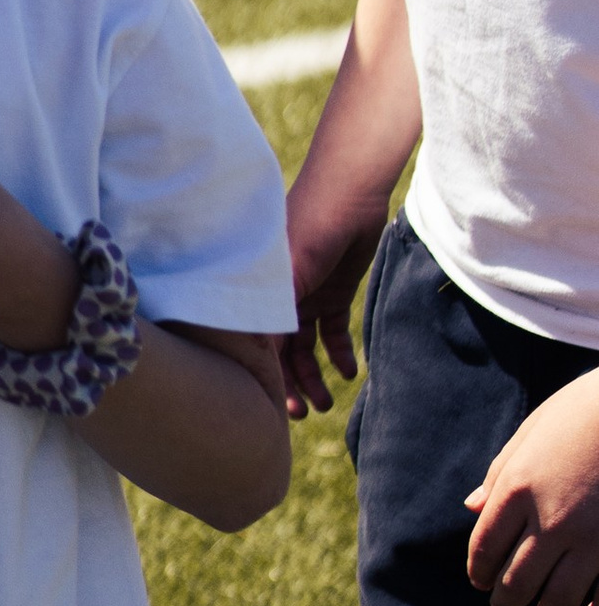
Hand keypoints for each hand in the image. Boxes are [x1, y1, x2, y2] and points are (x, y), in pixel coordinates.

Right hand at [278, 191, 389, 421]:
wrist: (350, 191)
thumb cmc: (313, 223)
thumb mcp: (293, 267)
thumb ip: (275, 305)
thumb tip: (258, 349)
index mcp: (261, 290)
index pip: (255, 341)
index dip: (261, 373)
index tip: (270, 404)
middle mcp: (279, 295)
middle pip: (278, 350)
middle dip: (287, 383)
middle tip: (301, 414)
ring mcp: (306, 294)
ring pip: (304, 346)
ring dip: (314, 375)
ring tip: (328, 403)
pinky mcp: (333, 291)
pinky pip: (331, 330)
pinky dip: (338, 352)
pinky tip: (349, 371)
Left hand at [465, 366, 598, 605]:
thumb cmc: (581, 411)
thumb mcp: (532, 432)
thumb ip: (500, 473)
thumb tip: (473, 507)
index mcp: (518, 487)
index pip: (485, 545)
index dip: (479, 570)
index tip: (480, 581)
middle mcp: (550, 518)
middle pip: (517, 578)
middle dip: (506, 600)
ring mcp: (590, 537)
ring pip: (558, 596)